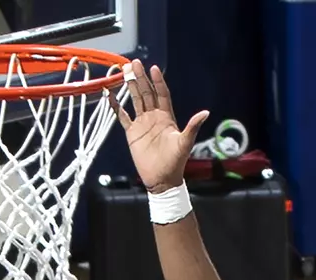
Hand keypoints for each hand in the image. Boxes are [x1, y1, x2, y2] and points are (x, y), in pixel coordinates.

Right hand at [110, 60, 208, 192]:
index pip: (162, 94)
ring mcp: (142, 123)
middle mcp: (154, 116)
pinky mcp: (132, 132)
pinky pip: (122, 116)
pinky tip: (110, 95)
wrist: (161, 179)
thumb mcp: (185, 143)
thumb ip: (193, 127)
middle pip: (146, 93)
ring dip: (130, 87)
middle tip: (134, 63)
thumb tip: (206, 113)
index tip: (154, 68)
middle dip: (141, 78)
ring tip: (124, 71)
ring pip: (135, 100)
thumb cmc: (175, 162)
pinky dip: (116, 106)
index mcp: (166, 117)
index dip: (158, 81)